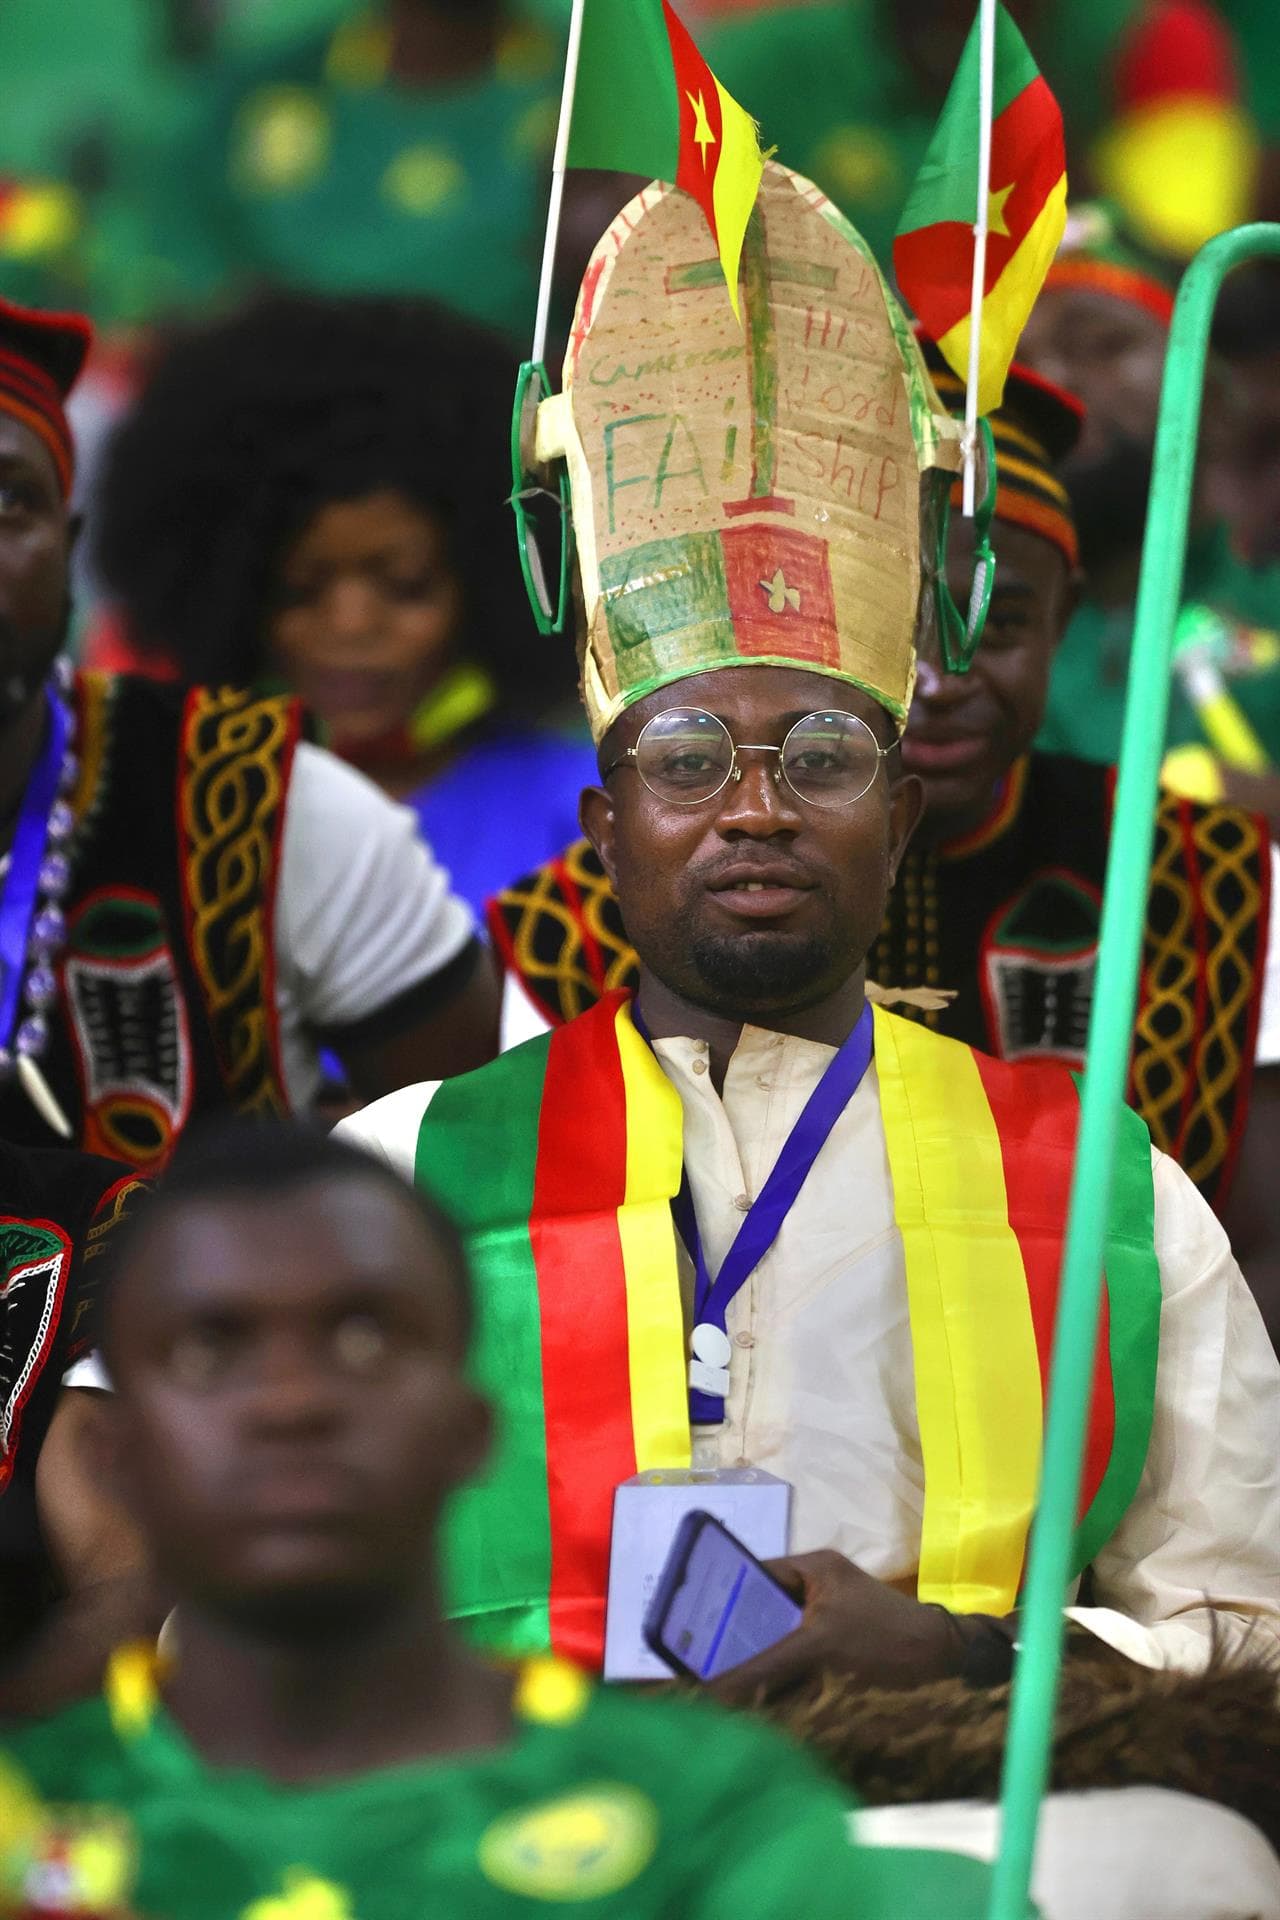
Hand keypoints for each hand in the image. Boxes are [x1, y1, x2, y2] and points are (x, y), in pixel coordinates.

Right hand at [709, 1550, 969, 1706]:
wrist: (945, 1665)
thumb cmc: (882, 1638)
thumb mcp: (820, 1647)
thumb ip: (766, 1666)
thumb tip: (714, 1691)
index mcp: (811, 1568)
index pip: (751, 1575)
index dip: (719, 1598)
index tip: (689, 1627)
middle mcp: (814, 1588)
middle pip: (760, 1611)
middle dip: (734, 1638)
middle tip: (699, 1664)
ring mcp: (825, 1621)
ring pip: (775, 1640)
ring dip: (755, 1662)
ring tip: (716, 1684)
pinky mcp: (834, 1651)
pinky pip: (793, 1661)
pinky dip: (777, 1678)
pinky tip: (755, 1699)